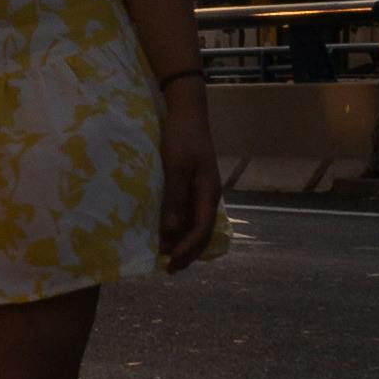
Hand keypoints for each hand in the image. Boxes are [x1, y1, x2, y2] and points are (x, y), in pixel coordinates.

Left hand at [158, 79, 221, 269]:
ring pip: (197, 224)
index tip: (168, 262)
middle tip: (168, 268)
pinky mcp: (193, 183)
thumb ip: (174, 200)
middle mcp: (209, 195)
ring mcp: (202, 189)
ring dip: (184, 242)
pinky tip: (169, 232)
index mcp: (210, 193)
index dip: (186, 249)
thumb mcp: (176, 167)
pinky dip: (181, 227)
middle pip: (202, 232)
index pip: (201, 230)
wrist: (187, 111)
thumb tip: (170, 233)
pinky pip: (190, 213)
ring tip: (168, 255)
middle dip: (187, 252)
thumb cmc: (181, 137)